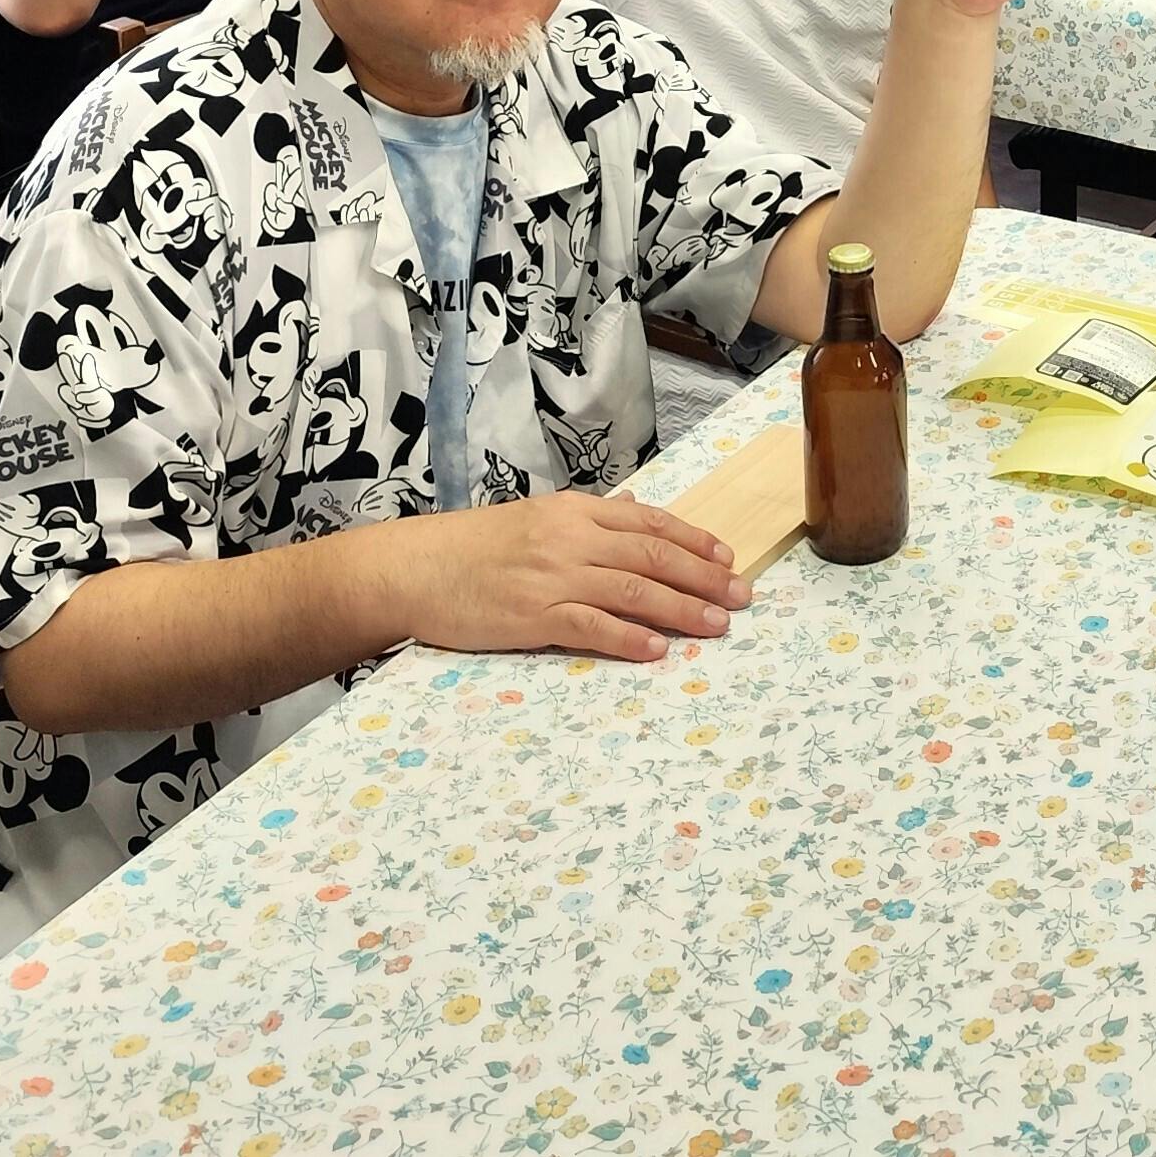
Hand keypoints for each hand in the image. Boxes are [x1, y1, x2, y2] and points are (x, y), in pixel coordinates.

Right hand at [379, 491, 750, 661]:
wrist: (413, 569)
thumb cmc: (473, 547)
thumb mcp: (535, 517)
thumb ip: (588, 516)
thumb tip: (633, 507)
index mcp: (573, 511)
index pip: (649, 522)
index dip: (694, 541)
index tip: (728, 559)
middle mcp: (570, 539)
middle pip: (652, 556)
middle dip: (704, 577)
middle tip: (742, 597)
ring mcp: (551, 577)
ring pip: (632, 590)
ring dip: (681, 609)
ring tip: (717, 625)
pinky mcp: (532, 616)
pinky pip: (590, 626)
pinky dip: (629, 637)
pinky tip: (657, 649)